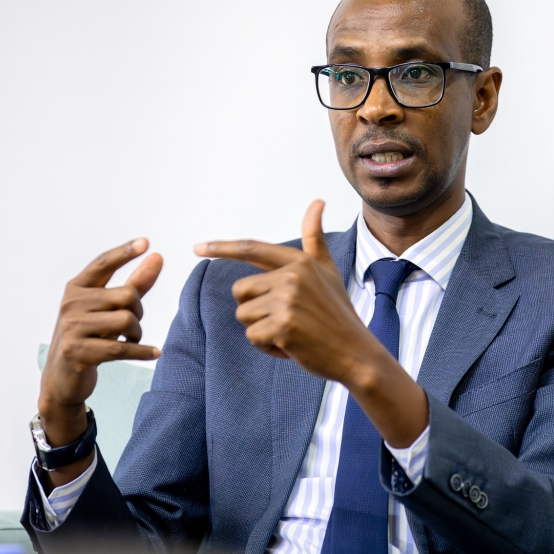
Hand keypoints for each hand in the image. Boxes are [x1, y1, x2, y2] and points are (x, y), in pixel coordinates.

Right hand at [38, 239, 161, 482]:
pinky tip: (155, 353)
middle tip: (133, 325)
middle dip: (139, 311)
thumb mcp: (108, 309)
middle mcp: (71, 303)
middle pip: (127, 295)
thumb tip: (157, 257)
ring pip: (127, 320)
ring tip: (132, 339)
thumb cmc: (89, 336)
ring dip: (138, 333)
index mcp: (76, 288)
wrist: (62, 378)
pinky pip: (121, 348)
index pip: (103, 263)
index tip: (146, 243)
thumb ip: (134, 284)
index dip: (125, 252)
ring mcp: (72, 327)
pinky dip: (142, 351)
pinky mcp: (78, 351)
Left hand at [195, 200, 427, 446]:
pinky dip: (268, 347)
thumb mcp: (328, 271)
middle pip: (241, 291)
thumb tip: (317, 201)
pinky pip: (253, 337)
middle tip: (288, 319)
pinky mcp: (283, 326)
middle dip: (256, 309)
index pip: (252, 249)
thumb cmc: (338, 313)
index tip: (198, 248)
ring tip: (293, 332)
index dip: (222, 248)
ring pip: (244, 315)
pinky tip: (293, 346)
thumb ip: (314, 239)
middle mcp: (292, 276)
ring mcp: (287, 301)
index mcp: (299, 262)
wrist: (356, 352)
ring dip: (262, 330)